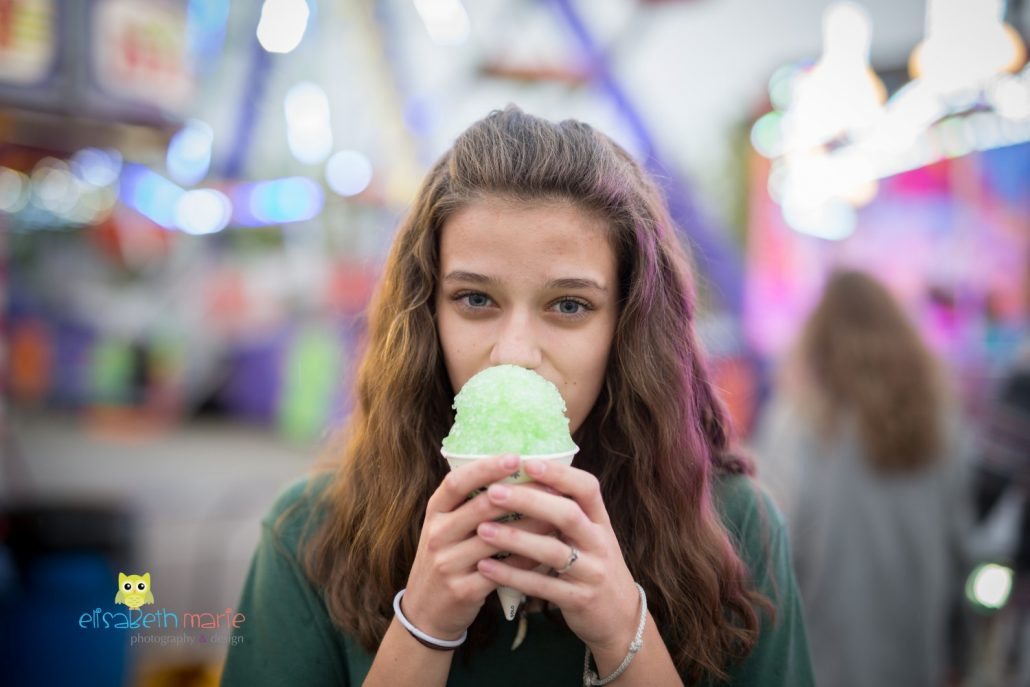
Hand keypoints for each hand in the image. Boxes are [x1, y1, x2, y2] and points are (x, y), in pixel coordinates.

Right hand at [401, 453, 555, 640]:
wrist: (425, 610)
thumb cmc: (447, 558)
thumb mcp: (447, 527)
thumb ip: (470, 503)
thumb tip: (515, 470)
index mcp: (435, 512)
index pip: (456, 482)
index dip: (485, 468)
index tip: (516, 457)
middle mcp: (437, 535)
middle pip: (480, 507)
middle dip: (519, 494)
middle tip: (551, 485)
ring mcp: (448, 563)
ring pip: (496, 539)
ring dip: (530, 525)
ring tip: (558, 515)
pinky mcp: (463, 590)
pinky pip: (502, 570)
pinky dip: (527, 558)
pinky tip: (547, 549)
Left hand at [473, 460, 640, 653]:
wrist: (619, 617)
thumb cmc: (593, 567)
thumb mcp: (589, 536)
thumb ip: (565, 512)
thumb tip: (524, 478)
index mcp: (600, 521)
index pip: (587, 488)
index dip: (559, 474)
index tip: (527, 462)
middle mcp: (600, 543)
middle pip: (567, 515)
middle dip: (529, 501)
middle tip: (493, 492)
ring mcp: (592, 573)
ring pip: (553, 552)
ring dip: (515, 539)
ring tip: (482, 529)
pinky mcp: (580, 600)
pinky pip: (543, 586)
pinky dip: (513, 575)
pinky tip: (487, 567)